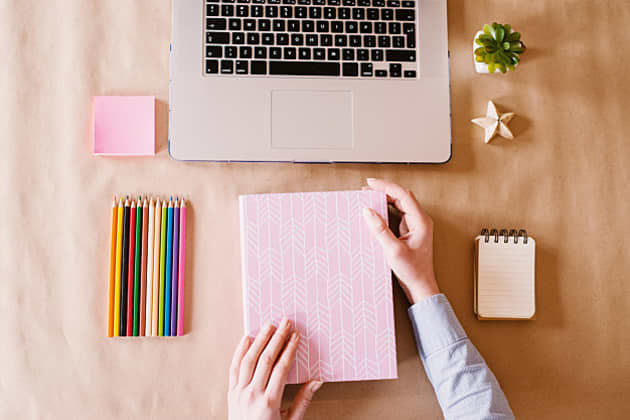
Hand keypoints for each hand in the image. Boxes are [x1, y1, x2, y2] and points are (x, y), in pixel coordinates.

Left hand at [228, 319, 322, 419]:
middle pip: (265, 360)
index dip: (289, 349)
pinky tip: (246, 339)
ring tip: (268, 326)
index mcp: (269, 402)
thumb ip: (303, 401)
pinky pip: (234, 368)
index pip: (281, 368)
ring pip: (248, 360)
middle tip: (285, 323)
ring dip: (259, 340)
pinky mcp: (231, 393)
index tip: (296, 336)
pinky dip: (240, 351)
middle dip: (277, 338)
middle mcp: (252, 395)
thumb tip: (316, 381)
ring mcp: (239, 393)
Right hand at [362, 178, 439, 303]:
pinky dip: (386, 210)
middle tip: (367, 189)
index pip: (403, 195)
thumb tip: (368, 212)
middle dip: (384, 190)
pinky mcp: (410, 231)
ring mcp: (415, 225)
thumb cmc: (413, 271)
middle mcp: (420, 220)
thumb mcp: (393, 250)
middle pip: (401, 197)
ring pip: (400, 204)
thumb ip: (380, 230)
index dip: (386, 186)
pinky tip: (376, 212)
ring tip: (369, 197)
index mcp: (420, 221)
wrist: (421, 286)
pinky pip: (398, 214)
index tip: (371, 183)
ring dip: (385, 199)